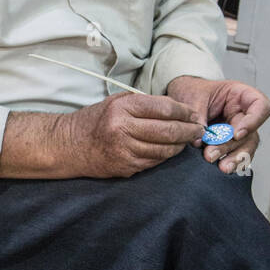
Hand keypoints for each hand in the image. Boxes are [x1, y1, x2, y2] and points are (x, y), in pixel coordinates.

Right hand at [64, 92, 205, 177]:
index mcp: (122, 108)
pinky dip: (165, 156)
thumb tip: (177, 108)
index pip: (163, 108)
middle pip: (168, 130)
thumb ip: (144, 103)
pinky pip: (154, 162)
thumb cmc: (95, 120)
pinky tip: (171, 150)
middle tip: (199, 129)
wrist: (69, 145)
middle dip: (188, 130)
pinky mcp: (125, 167)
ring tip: (187, 140)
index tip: (194, 113)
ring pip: (164, 150)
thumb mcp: (116, 102)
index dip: (184, 111)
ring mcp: (124, 150)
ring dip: (180, 145)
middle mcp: (123, 128)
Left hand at [166, 76, 269, 173]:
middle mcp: (243, 114)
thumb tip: (199, 142)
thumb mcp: (193, 97)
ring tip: (221, 167)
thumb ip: (198, 117)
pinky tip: (221, 169)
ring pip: (245, 147)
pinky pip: (235, 154)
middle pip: (251, 133)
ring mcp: (238, 130)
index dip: (254, 121)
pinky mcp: (229, 143)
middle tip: (211, 154)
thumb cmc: (193, 91)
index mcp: (240, 95)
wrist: (183, 98)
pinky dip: (230, 162)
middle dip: (232, 146)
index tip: (236, 134)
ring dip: (234, 158)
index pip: (261, 106)